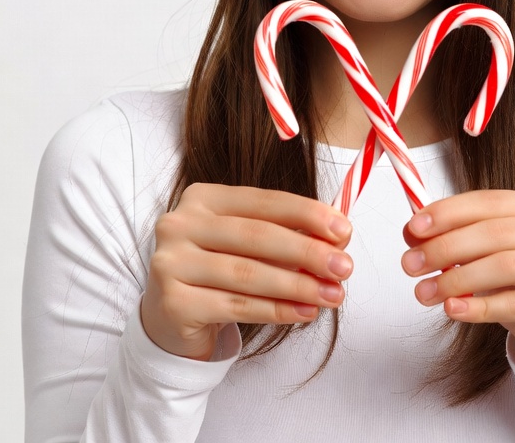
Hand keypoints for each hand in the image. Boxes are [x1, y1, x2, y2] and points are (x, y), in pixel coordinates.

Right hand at [141, 184, 352, 360]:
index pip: (264, 201)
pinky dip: (277, 310)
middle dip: (308, 251)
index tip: (344, 230)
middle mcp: (181, 223)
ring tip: (333, 295)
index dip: (307, 214)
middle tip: (345, 267)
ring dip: (298, 285)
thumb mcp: (248, 244)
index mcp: (203, 197)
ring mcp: (171, 262)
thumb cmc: (219, 270)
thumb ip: (286, 235)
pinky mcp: (173, 302)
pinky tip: (305, 311)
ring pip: (248, 274)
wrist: (170, 317)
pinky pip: (236, 306)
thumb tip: (338, 239)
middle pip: (257, 235)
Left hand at [401, 190, 514, 374]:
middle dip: (446, 248)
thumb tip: (412, 231)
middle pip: (497, 232)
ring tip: (425, 293)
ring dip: (458, 280)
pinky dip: (482, 307)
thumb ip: (456, 241)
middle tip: (410, 265)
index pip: (491, 201)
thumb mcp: (487, 260)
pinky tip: (454, 310)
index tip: (412, 228)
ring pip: (508, 266)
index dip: (449, 212)